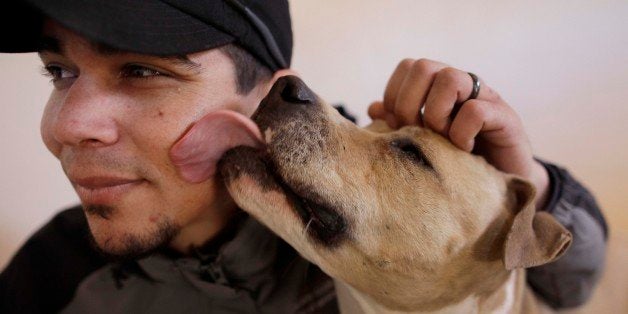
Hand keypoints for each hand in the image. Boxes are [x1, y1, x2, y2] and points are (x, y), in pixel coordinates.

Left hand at [368, 58, 549, 208]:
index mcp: (438, 87)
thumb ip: (398, 123)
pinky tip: (463, 150)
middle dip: (409, 104)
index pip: (408, 66)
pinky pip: (475, 111)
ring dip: (436, 114)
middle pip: (424, 66)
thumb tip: (374, 108)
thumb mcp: (422, 142)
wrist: (499, 186)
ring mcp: (485, 97)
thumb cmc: (457, 161)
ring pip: (450, 78)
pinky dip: (461, 133)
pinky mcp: (505, 117)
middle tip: (417, 131)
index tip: (397, 125)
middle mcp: (461, 84)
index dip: (395, 95)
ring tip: (442, 139)